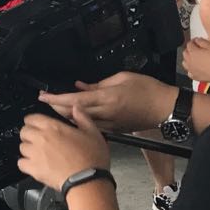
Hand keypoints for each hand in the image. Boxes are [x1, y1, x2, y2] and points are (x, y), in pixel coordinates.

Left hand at [18, 108, 110, 191]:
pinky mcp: (32, 168)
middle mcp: (40, 138)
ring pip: (22, 147)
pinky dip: (26, 164)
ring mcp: (34, 154)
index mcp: (53, 127)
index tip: (37, 125)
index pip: (31, 118)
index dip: (33, 121)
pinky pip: (21, 163)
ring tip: (39, 154)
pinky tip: (35, 165)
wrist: (87, 180)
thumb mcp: (93, 133)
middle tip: (38, 140)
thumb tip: (76, 107)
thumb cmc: (92, 157)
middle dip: (29, 134)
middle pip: (24, 131)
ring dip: (29, 149)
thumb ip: (83, 118)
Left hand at [38, 72, 175, 132]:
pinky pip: (91, 127)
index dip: (55, 99)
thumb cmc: (150, 92)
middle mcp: (106, 114)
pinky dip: (79, 122)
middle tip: (45, 100)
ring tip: (55, 109)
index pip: (73, 100)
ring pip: (79, 123)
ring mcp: (109, 125)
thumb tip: (81, 87)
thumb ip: (98, 84)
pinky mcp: (114, 131)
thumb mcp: (123, 78)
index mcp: (107, 98)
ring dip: (65, 117)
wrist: (167, 109)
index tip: (43, 95)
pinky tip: (74, 118)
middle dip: (55, 108)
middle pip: (72, 114)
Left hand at [182, 37, 209, 83]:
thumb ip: (202, 41)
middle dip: (190, 49)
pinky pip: (190, 72)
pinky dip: (191, 69)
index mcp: (193, 52)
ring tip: (195, 57)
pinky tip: (196, 67)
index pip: (189, 44)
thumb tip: (198, 40)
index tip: (197, 40)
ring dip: (189, 58)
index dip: (193, 41)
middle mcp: (190, 62)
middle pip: (185, 53)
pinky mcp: (196, 77)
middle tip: (196, 47)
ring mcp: (192, 70)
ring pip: (185, 63)